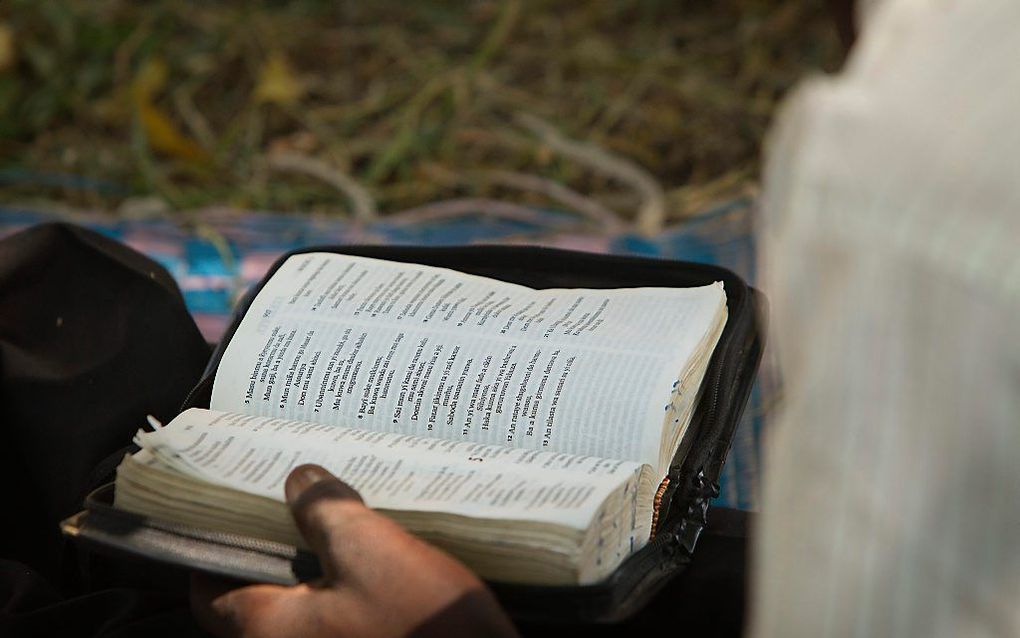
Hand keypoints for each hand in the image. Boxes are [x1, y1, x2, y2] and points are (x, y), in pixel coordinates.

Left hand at [190, 464, 517, 637]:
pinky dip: (348, 587)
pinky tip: (379, 555)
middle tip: (295, 499)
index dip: (212, 554)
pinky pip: (343, 618)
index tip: (226, 515)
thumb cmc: (424, 628)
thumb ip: (326, 512)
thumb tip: (299, 481)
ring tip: (341, 516)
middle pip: (261, 598)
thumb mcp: (372, 552)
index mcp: (271, 630)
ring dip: (319, 565)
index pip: (212, 597)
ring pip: (307, 608)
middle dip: (277, 547)